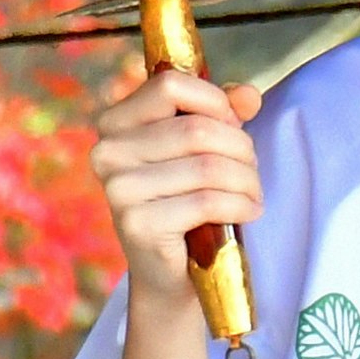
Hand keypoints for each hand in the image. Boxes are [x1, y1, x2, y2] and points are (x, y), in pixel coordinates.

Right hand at [90, 70, 261, 320]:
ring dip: (247, 181)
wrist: (171, 274)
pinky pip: (208, 202)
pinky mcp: (138, 224)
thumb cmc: (188, 202)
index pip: (171, 84)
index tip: (234, 125)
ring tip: (252, 194)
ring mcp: (118, 189)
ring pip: (209, 167)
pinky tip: (247, 212)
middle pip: (199, 130)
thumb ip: (223, 114)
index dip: (216, 102)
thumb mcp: (203, 150)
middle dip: (242, 150)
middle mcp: (107, 152)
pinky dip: (241, 206)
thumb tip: (249, 94)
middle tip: (251, 171)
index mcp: (115, 123)